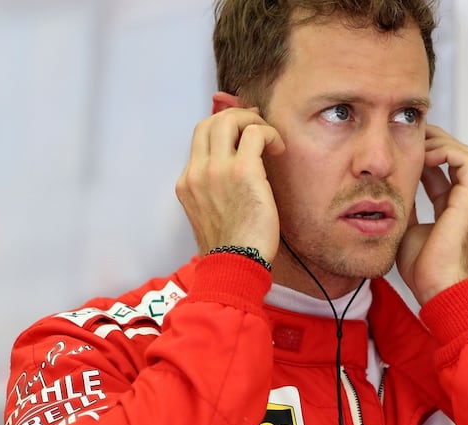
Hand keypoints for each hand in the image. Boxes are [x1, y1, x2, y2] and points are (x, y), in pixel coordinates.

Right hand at [175, 106, 285, 262]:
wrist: (234, 265)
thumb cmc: (232, 246)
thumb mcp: (211, 213)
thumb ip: (216, 189)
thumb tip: (237, 171)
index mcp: (188, 182)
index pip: (200, 137)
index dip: (224, 126)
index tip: (243, 131)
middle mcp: (198, 172)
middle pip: (211, 121)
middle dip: (238, 116)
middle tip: (258, 127)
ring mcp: (217, 169)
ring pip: (230, 120)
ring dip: (253, 121)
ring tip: (269, 138)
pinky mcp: (243, 172)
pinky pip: (255, 133)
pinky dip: (270, 134)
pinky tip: (279, 149)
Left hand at [396, 125, 467, 305]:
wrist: (436, 288)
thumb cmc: (423, 269)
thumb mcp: (405, 227)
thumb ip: (404, 206)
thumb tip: (388, 190)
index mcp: (450, 207)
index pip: (441, 169)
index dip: (423, 153)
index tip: (402, 146)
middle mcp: (463, 200)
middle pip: (454, 156)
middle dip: (432, 141)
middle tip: (408, 135)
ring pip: (463, 153)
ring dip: (440, 143)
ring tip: (416, 142)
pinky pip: (466, 161)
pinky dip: (446, 151)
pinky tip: (424, 155)